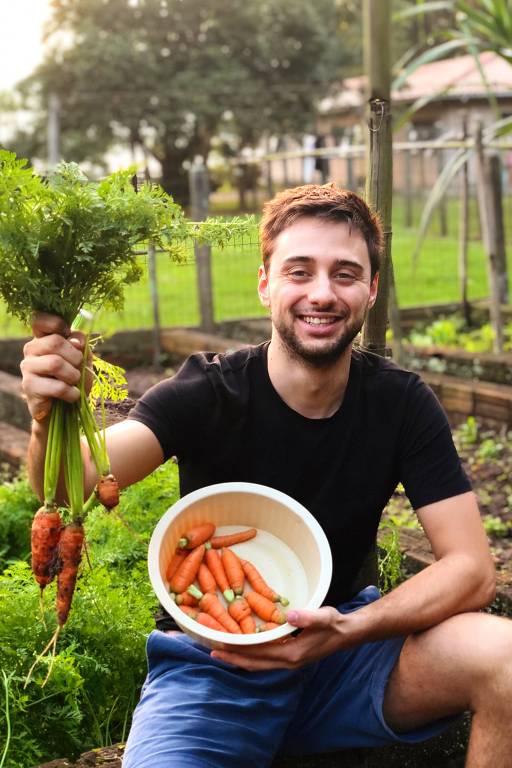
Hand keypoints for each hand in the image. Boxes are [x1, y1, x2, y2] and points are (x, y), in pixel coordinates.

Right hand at [20, 312, 86, 421]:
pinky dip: (72, 393)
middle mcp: (31, 349)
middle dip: (75, 357)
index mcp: (43, 338)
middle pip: (55, 342)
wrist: (63, 411)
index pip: (40, 319)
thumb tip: (75, 340)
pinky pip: (57, 386)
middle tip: (78, 369)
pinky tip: (72, 396)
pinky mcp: (28, 387)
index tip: (70, 337)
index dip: (57, 323)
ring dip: (73, 375)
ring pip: (55, 363)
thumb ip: (81, 345)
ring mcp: (27, 367)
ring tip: (75, 383)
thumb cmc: (72, 380)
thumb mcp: (82, 359)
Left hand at [210, 606, 352, 670]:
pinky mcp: (289, 657)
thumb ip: (307, 617)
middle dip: (233, 659)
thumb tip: (290, 615)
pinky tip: (244, 650)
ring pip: (258, 664)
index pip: (259, 653)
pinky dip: (251, 657)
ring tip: (222, 653)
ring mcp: (288, 661)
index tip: (222, 645)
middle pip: (254, 663)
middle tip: (213, 653)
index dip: (240, 649)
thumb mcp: (323, 617)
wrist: (346, 634)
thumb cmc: (333, 624)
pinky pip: (265, 660)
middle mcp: (287, 661)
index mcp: (292, 654)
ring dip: (240, 659)